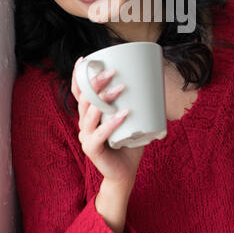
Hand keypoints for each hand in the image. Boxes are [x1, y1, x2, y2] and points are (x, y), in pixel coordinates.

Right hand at [71, 57, 143, 189]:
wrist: (125, 173)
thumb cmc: (128, 143)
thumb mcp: (130, 118)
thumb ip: (135, 103)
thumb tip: (155, 82)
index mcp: (89, 114)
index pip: (79, 92)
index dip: (78, 76)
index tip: (84, 59)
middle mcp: (83, 123)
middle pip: (84, 98)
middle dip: (96, 82)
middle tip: (112, 71)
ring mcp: (86, 136)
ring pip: (89, 113)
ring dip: (104, 98)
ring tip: (120, 88)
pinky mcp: (92, 149)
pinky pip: (99, 134)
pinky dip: (111, 123)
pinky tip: (123, 114)